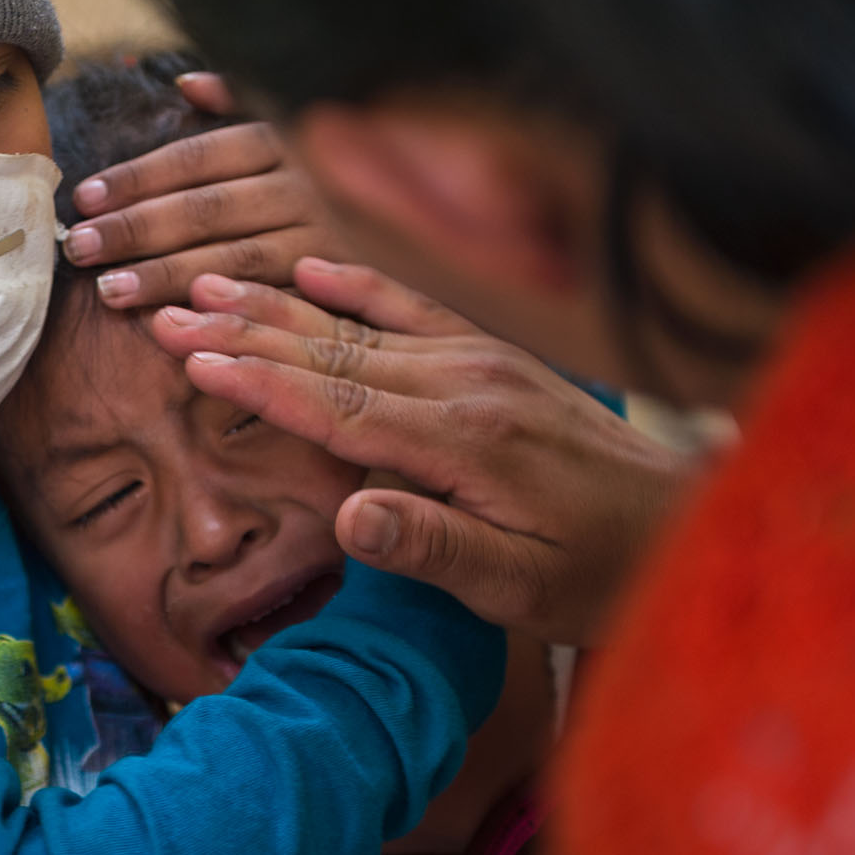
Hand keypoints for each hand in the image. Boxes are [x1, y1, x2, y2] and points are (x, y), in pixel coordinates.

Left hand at [60, 73, 348, 307]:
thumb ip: (245, 102)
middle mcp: (309, 185)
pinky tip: (176, 325)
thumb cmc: (340, 182)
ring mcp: (327, 240)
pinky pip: (272, 302)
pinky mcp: (341, 290)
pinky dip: (222, 313)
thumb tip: (189, 85)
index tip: (86, 198)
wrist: (424, 238)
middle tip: (80, 248)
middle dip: (138, 229)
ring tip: (109, 292)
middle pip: (209, 208)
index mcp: (287, 140)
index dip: (139, 177)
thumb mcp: (298, 129)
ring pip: (235, 259)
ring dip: (167, 276)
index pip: (199, 158)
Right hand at [148, 259, 698, 646]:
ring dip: (277, 303)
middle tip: (163, 311)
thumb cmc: (601, 575)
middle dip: (240, 330)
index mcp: (464, 442)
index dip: (254, 378)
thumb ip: (434, 547)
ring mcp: (483, 361)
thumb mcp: (520, 589)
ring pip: (359, 323)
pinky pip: (415, 307)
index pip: (335, 402)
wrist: (691, 528)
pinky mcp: (498, 356)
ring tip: (205, 283)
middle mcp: (468, 383)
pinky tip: (310, 266)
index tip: (185, 355)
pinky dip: (356, 284)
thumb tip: (349, 519)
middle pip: (331, 349)